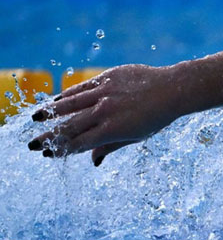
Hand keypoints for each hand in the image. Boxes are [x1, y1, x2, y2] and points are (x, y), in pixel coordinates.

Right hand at [28, 63, 183, 165]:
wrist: (172, 89)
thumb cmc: (156, 117)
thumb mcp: (136, 137)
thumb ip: (111, 146)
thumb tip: (93, 161)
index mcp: (113, 130)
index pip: (79, 142)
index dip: (62, 149)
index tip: (48, 153)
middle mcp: (105, 111)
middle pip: (70, 126)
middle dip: (49, 136)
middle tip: (32, 144)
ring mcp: (105, 93)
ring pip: (70, 104)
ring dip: (50, 113)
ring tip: (35, 119)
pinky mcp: (107, 77)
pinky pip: (81, 87)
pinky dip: (67, 94)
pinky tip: (56, 100)